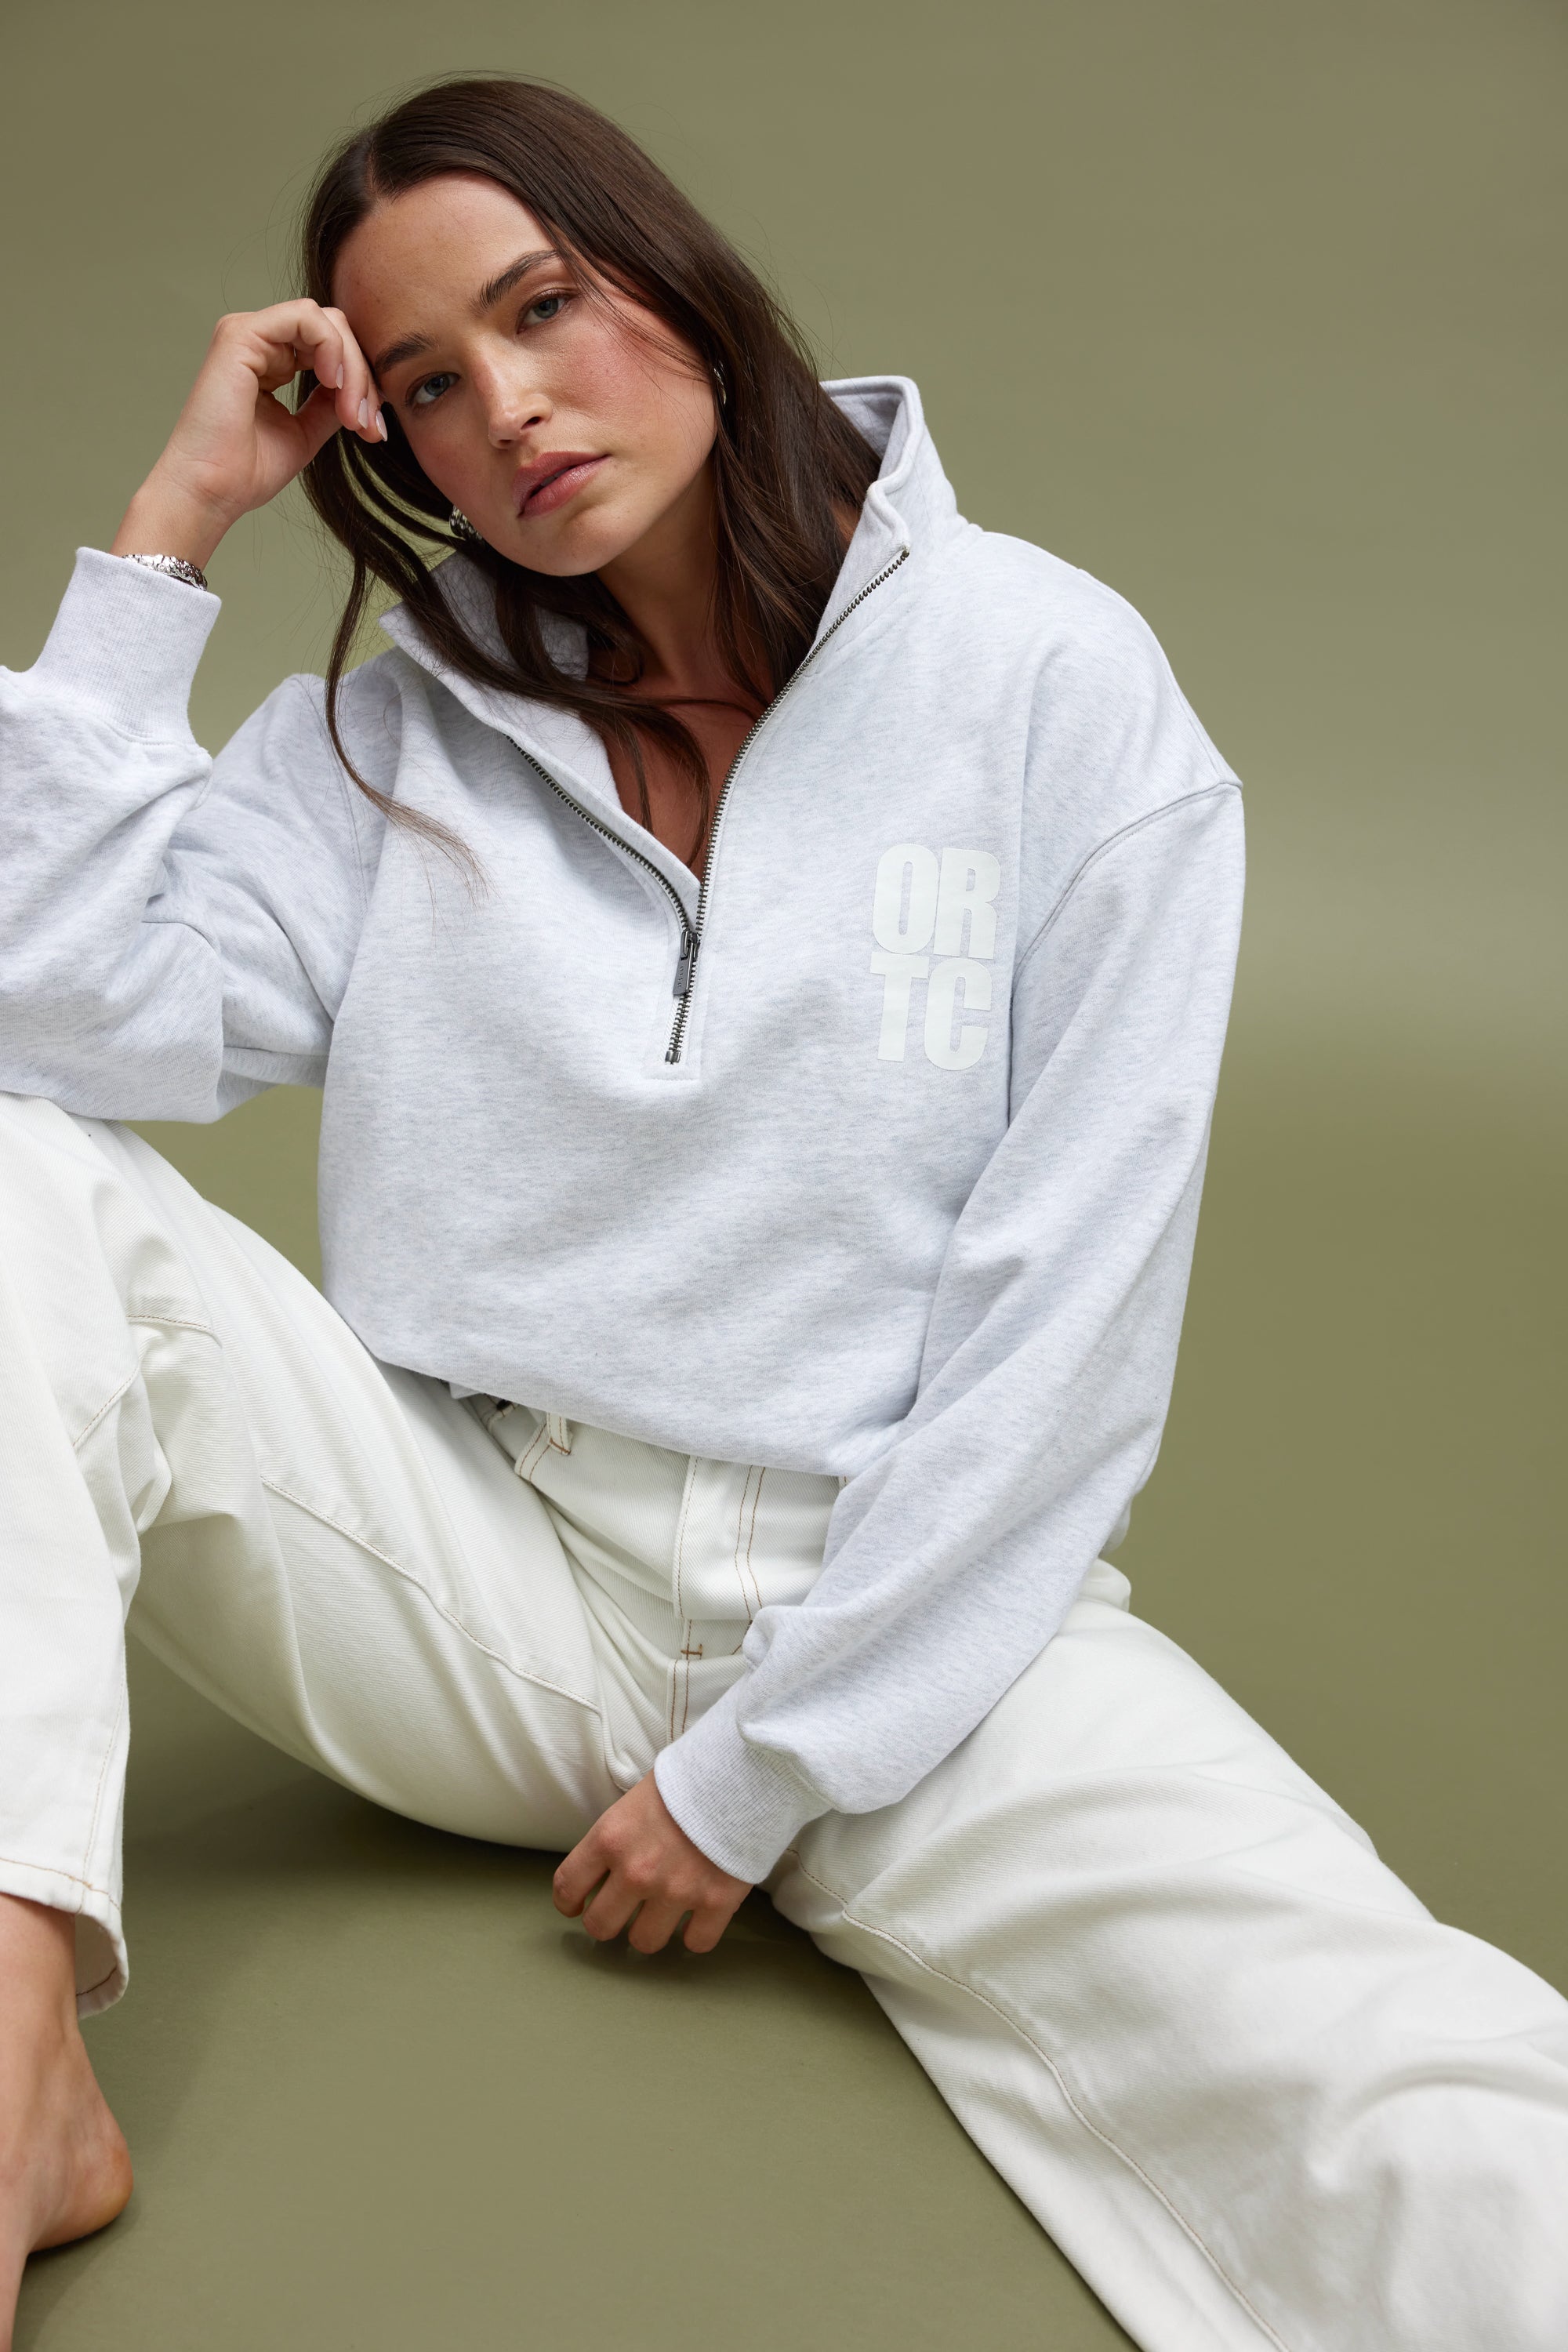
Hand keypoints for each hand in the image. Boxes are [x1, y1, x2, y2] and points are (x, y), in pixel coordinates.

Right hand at [110, 301, 385, 571]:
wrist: (213, 490)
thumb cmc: (247, 471)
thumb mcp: (306, 432)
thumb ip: (331, 404)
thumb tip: (363, 392)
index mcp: (272, 362)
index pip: (333, 350)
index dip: (362, 384)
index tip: (373, 430)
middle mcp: (260, 341)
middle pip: (336, 332)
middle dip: (363, 377)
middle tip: (367, 424)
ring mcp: (249, 333)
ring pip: (327, 322)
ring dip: (352, 367)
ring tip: (350, 413)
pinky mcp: (241, 334)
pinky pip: (305, 317)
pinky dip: (331, 347)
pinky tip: (333, 383)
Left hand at [553, 1772, 751, 1953]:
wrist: (744, 1769)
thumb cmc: (689, 1777)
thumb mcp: (636, 1798)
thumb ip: (618, 1837)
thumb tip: (609, 1864)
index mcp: (610, 1838)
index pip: (568, 1886)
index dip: (569, 1902)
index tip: (578, 1905)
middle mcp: (636, 1871)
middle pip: (601, 1926)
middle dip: (609, 1922)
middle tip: (623, 1912)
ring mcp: (676, 1891)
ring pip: (645, 1942)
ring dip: (652, 1930)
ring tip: (664, 1912)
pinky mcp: (715, 1902)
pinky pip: (696, 1943)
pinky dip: (696, 1935)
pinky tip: (699, 1918)